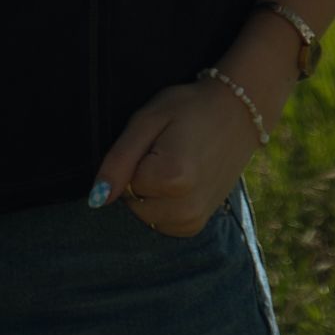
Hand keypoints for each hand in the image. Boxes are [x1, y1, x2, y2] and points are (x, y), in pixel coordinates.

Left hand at [93, 78, 259, 236]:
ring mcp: (195, 220)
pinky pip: (160, 222)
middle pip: (133, 204)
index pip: (124, 183)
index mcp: (173, 178)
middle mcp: (186, 208)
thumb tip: (97, 199)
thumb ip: (119, 160)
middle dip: (140, 180)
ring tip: (175, 163)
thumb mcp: (148, 120)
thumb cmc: (189, 109)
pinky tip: (180, 180)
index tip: (158, 142)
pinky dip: (162, 205)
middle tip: (166, 151)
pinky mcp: (197, 225)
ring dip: (151, 194)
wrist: (237, 113)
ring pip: (144, 215)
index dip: (135, 160)